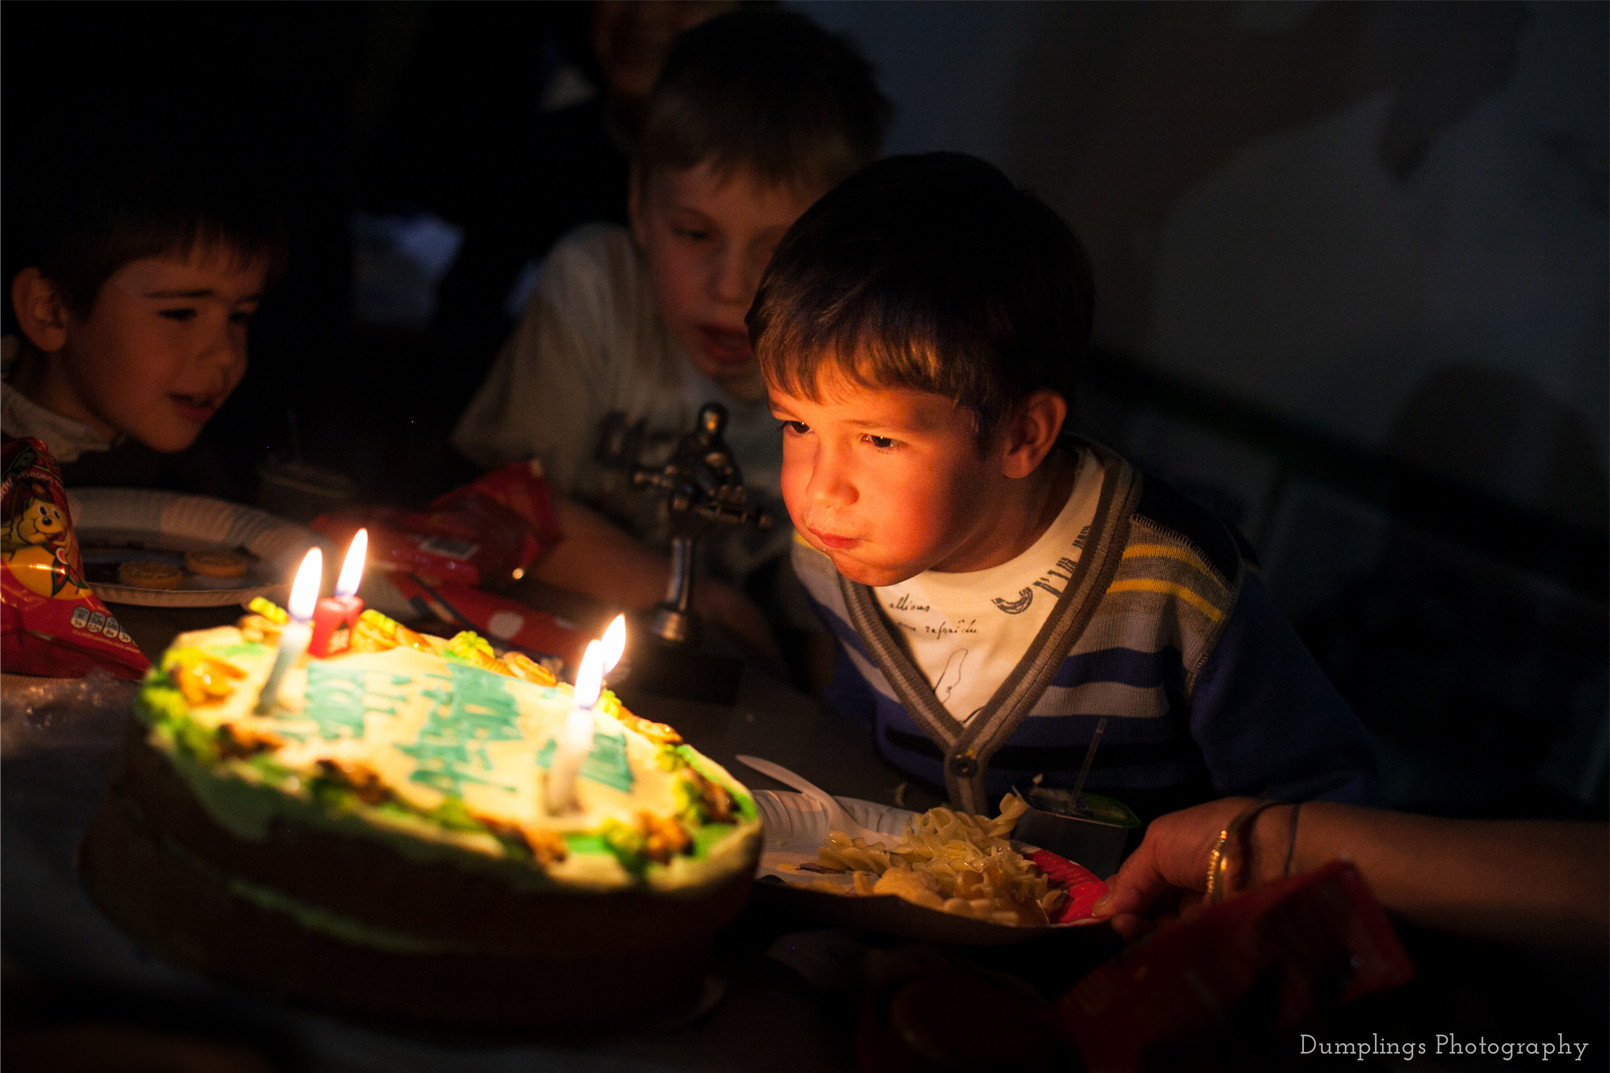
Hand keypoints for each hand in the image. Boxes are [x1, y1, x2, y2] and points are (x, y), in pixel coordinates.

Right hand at [1090, 797, 1258, 940]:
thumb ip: (1130, 878)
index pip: (1141, 886)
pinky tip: (1149, 947)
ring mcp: (1207, 918)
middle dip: (1127, 922)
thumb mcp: (1159, 844)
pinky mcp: (1222, 943)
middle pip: (1150, 913)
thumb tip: (1099, 911)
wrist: (1267, 858)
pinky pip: (1187, 949)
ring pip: (1164, 934)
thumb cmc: (1210, 838)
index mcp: (1178, 859)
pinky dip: (1165, 950)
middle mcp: (1191, 889)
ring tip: (1131, 935)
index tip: (1099, 917)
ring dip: (1143, 936)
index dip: (1119, 901)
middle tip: (1118, 929)